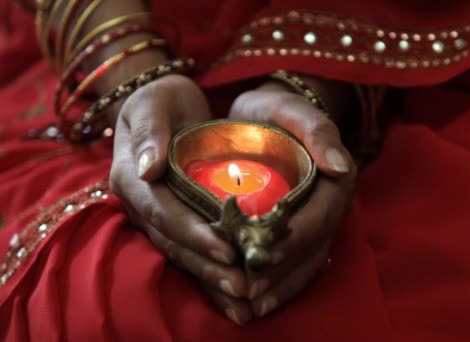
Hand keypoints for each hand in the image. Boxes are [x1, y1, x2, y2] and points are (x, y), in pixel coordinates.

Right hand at [109, 75, 252, 324]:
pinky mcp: (178, 221)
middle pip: (173, 242)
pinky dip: (212, 270)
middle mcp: (142, 204)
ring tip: (245, 294)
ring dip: (212, 276)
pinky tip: (236, 289)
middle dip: (207, 265)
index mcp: (130, 178)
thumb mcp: (154, 101)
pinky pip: (192, 250)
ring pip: (182, 253)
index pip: (161, 212)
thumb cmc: (162, 99)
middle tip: (243, 284)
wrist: (169, 107)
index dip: (191, 232)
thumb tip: (147, 167)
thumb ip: (149, 128)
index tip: (225, 249)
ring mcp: (159, 216)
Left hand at [228, 80, 357, 316]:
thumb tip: (340, 167)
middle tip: (249, 293)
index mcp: (334, 182)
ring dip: (280, 288)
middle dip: (281, 274)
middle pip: (311, 250)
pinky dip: (279, 285)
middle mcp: (330, 208)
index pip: (317, 219)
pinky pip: (297, 265)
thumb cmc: (278, 112)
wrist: (270, 117)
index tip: (262, 257)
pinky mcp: (302, 232)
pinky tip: (256, 300)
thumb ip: (317, 131)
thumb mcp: (292, 110)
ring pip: (306, 264)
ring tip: (251, 306)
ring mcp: (318, 223)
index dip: (292, 241)